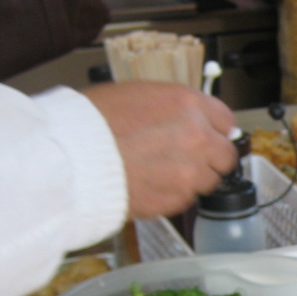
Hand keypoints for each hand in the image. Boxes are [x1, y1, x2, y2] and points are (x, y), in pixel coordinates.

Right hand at [82, 82, 237, 218]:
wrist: (71, 158)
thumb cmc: (91, 123)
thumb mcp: (136, 95)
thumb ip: (172, 107)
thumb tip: (185, 116)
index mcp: (187, 105)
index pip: (226, 119)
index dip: (215, 128)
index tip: (210, 134)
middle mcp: (196, 137)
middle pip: (225, 154)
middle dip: (211, 156)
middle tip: (190, 157)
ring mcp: (189, 172)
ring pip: (209, 180)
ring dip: (193, 178)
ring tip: (163, 172)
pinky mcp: (175, 200)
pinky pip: (186, 199)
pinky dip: (174, 195)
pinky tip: (151, 184)